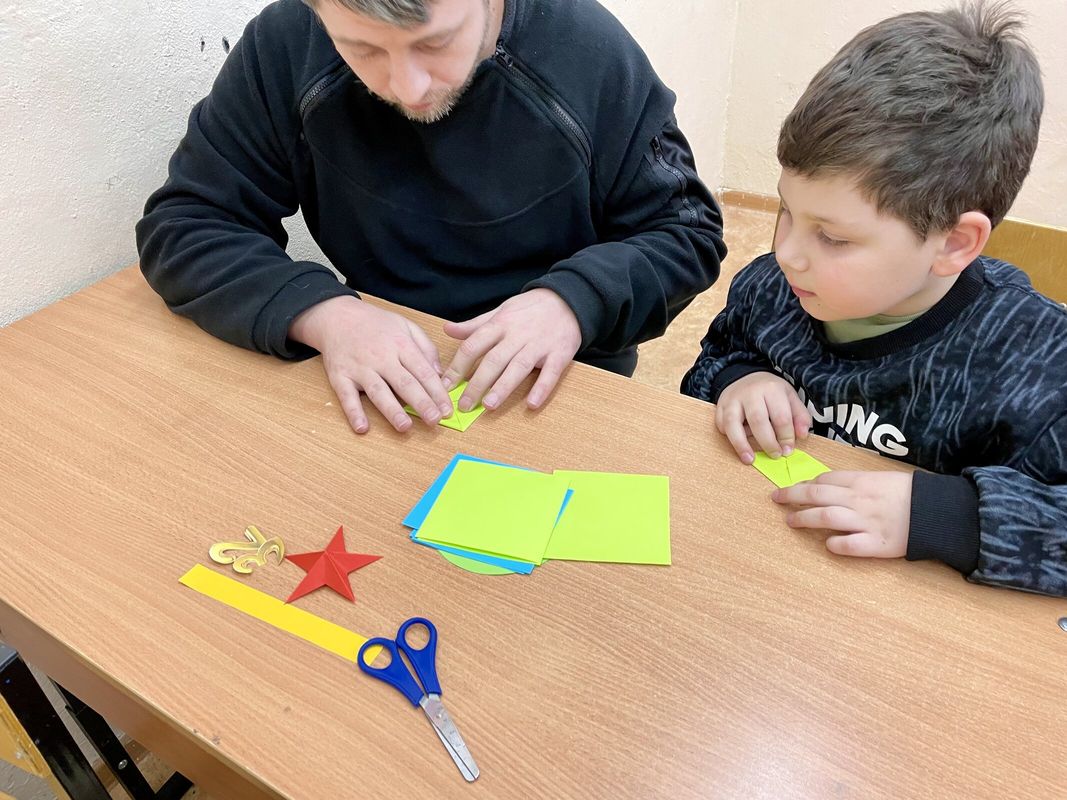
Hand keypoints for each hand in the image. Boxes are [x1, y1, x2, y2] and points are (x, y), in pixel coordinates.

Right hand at [288, 296, 453, 433]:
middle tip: (435, 421)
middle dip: (421, 403)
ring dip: (391, 410)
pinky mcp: (340, 376)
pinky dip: (353, 413)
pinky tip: (362, 428)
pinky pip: (346, 396)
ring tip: (404, 427)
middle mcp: (381, 357)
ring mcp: (360, 368)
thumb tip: (440, 373)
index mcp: (400, 345)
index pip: (423, 371)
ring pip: (378, 391)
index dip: (437, 392)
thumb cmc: (376, 323)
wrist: (337, 316)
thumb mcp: (406, 325)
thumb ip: (426, 348)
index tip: (447, 410)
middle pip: (404, 383)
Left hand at [441, 288, 581, 411]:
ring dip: (503, 387)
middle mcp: (517, 335)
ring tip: (489, 405)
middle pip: (493, 360)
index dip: (457, 366)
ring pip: (518, 367)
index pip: (473, 345)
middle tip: (464, 405)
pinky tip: (531, 404)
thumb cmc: (530, 309)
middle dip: (476, 384)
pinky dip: (541, 389)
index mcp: (500, 324)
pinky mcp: (560, 354)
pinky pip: (550, 373)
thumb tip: (448, 330)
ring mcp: (539, 345)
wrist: (569, 299)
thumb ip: (475, 325)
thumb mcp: (501, 311)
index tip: (446, 385)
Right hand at [715, 372, 810, 462]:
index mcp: (772, 389)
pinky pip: (722, 425)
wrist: (746, 376)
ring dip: (741, 445)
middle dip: (767, 442)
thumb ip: (800, 416)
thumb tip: (802, 435)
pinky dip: (729, 438)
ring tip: (749, 459)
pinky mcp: (720, 407)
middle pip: (758, 421)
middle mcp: (750, 392)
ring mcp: (732, 399)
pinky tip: (739, 445)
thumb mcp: (790, 397)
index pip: (781, 417)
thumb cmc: (770, 391)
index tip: (788, 450)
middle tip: (775, 455)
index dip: (786, 437)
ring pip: (733, 424)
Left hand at [771, 471, 912, 556]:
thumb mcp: (885, 478)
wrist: (940, 512)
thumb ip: (858, 482)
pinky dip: (834, 545)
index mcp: (862, 482)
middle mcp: (859, 500)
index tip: (796, 487)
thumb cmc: (913, 494)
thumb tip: (831, 484)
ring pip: (825, 517)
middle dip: (792, 495)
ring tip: (790, 521)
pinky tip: (827, 545)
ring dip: (804, 518)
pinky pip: (848, 545)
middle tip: (776, 498)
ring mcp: (865, 522)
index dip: (806, 483)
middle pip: (817, 495)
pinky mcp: (875, 544)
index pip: (825, 479)